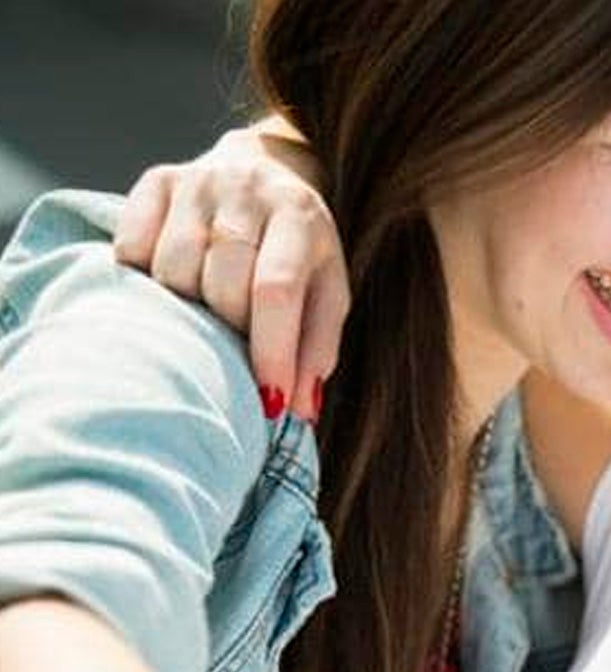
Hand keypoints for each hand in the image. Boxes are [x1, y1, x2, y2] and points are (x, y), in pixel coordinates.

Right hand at [114, 120, 348, 422]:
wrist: (265, 170)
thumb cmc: (299, 252)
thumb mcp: (327, 293)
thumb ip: (318, 347)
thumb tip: (300, 409)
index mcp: (300, 215)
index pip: (277, 289)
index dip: (271, 351)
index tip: (269, 402)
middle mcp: (249, 188)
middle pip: (222, 281)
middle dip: (228, 329)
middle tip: (235, 340)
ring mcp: (198, 180)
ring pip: (173, 268)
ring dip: (186, 306)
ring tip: (206, 308)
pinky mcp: (156, 180)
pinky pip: (132, 248)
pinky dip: (146, 278)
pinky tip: (173, 283)